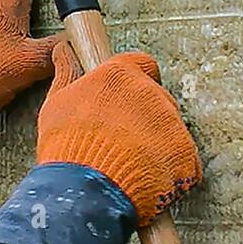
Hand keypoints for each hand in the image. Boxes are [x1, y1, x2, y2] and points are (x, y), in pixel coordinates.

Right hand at [36, 42, 201, 222]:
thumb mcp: (57, 105)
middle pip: (158, 98)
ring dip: (157, 143)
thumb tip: (64, 50)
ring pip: (171, 128)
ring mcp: (172, 123)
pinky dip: (170, 169)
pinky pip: (183, 158)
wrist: (84, 193)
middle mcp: (151, 93)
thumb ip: (67, 73)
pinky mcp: (186, 153)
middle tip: (123, 141)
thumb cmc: (66, 148)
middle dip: (145, 117)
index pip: (143, 65)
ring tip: (131, 165)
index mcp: (121, 75)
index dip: (135, 81)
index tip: (125, 100)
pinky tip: (147, 180)